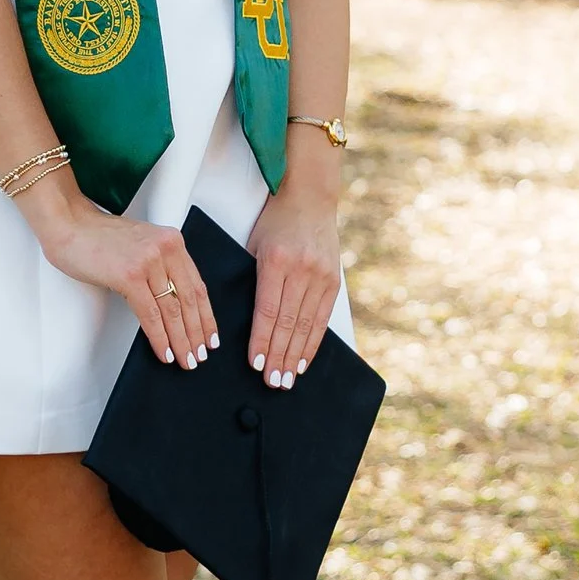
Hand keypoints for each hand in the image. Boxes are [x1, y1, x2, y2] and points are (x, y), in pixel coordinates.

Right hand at [22, 185, 218, 368]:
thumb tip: (172, 303)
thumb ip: (161, 266)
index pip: (197, 285)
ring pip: (171, 310)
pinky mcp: (130, 275)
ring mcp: (148, 261)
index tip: (210, 335)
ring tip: (185, 359)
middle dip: (196, 333)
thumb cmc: (99, 238)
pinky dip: (159, 338)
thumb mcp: (142, 245)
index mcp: (172, 241)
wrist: (70, 225)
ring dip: (180, 340)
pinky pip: (150, 315)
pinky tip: (164, 352)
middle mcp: (165, 249)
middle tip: (199, 354)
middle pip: (188, 300)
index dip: (206, 315)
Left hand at [243, 182, 340, 387]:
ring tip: (287, 379)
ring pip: (307, 325)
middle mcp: (301, 269)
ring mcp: (321, 275)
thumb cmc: (275, 222)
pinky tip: (305, 360)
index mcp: (275, 260)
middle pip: (288, 323)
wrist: (310, 198)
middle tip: (272, 381)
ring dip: (296, 356)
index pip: (268, 310)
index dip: (262, 340)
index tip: (255, 364)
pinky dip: (313, 342)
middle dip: (279, 356)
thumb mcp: (255, 246)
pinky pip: (322, 318)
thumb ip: (254, 280)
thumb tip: (244, 321)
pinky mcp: (334, 280)